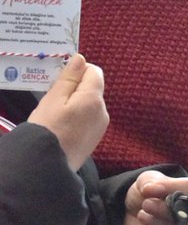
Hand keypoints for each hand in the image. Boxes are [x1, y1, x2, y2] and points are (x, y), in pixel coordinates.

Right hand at [27, 53, 107, 170]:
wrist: (47, 166)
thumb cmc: (46, 129)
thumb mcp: (53, 99)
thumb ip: (69, 78)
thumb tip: (81, 58)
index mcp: (94, 99)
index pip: (94, 72)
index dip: (78, 72)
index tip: (60, 81)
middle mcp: (103, 111)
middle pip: (93, 88)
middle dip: (75, 89)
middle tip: (54, 100)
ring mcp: (101, 126)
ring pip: (90, 104)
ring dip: (76, 103)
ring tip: (56, 116)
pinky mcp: (95, 138)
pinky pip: (89, 118)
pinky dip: (78, 117)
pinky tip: (62, 127)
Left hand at [125, 171, 187, 224]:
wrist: (132, 212)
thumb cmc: (147, 194)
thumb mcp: (147, 180)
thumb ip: (150, 181)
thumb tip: (150, 189)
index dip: (170, 188)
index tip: (149, 188)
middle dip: (163, 210)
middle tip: (146, 204)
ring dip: (156, 223)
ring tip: (142, 215)